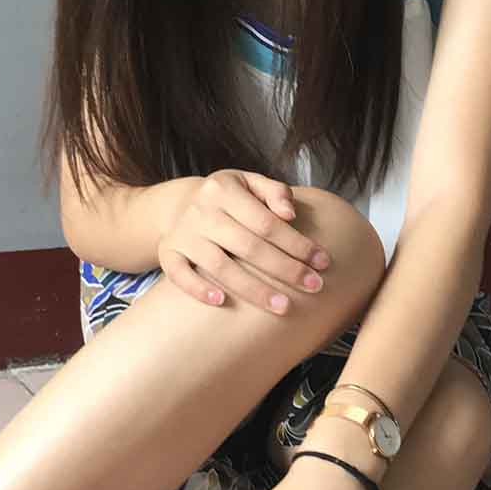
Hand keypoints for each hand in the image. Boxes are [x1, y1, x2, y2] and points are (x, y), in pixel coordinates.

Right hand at [157, 168, 331, 316]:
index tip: (322, 262)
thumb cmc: (228, 198)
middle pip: (249, 247)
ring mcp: (182, 234)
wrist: (179, 205)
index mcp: (223, 190)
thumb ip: (275, 192)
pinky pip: (180, 275)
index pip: (267, 222)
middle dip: (285, 269)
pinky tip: (222, 301)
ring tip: (283, 306)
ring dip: (253, 289)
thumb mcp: (250, 183)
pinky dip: (199, 289)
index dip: (297, 244)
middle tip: (314, 287)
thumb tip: (290, 213)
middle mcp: (201, 211)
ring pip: (220, 266)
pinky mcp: (167, 254)